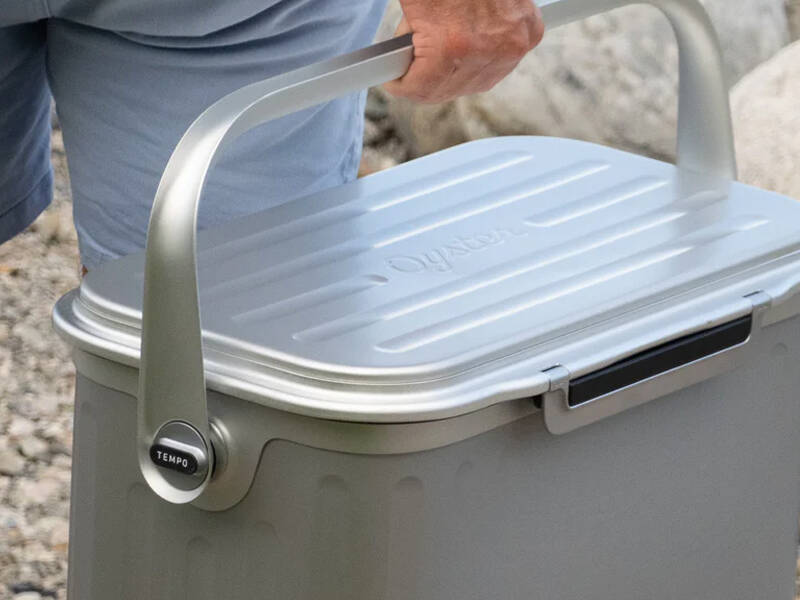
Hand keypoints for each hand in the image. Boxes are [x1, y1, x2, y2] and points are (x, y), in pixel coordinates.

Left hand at [384, 0, 543, 102]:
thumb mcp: (415, 4)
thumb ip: (407, 40)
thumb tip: (403, 61)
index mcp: (452, 46)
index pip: (422, 89)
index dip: (403, 85)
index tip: (395, 80)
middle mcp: (488, 53)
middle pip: (448, 90)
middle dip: (427, 79)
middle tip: (413, 64)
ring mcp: (512, 47)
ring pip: (476, 82)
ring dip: (454, 73)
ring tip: (439, 52)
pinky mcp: (528, 36)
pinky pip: (499, 63)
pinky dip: (480, 59)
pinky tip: (465, 48)